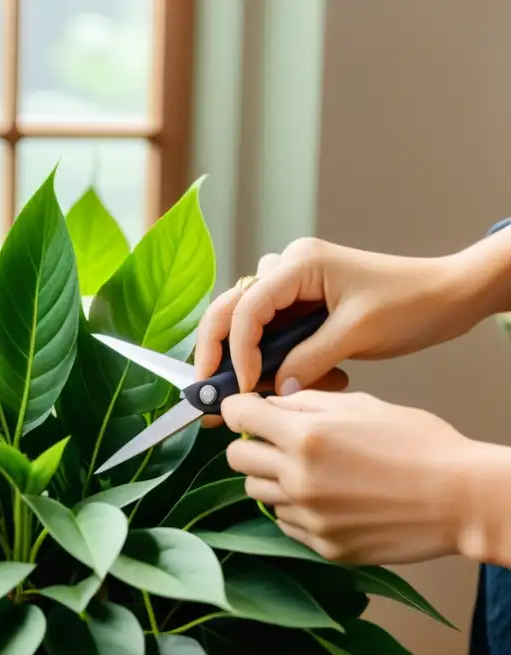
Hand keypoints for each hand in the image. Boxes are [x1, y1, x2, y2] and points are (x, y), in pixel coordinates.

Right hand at [195, 238, 484, 396]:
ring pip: (247, 323)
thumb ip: (310, 359)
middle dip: (217, 350)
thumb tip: (274, 387)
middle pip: (230, 308)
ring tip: (265, 387)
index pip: (247, 306)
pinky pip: (271, 334)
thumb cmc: (411, 303)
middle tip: (208, 389)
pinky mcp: (302, 306)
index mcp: (299, 264)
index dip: (237, 349)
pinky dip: (273, 358)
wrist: (448, 295)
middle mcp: (287, 269)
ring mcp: (293, 286)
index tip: (243, 387)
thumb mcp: (358, 333)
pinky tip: (295, 378)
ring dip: (249, 357)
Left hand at [221, 390, 469, 564]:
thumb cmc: (419, 445)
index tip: (245, 410)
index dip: (239, 408)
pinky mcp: (323, 545)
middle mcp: (299, 479)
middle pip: (236, 458)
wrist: (461, 498)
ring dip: (271, 477)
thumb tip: (270, 402)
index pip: (239, 416)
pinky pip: (285, 522)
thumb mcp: (362, 405)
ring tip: (307, 470)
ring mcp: (309, 517)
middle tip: (273, 439)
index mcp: (306, 437)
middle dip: (249, 443)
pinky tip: (327, 497)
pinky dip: (294, 508)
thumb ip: (306, 403)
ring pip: (257, 492)